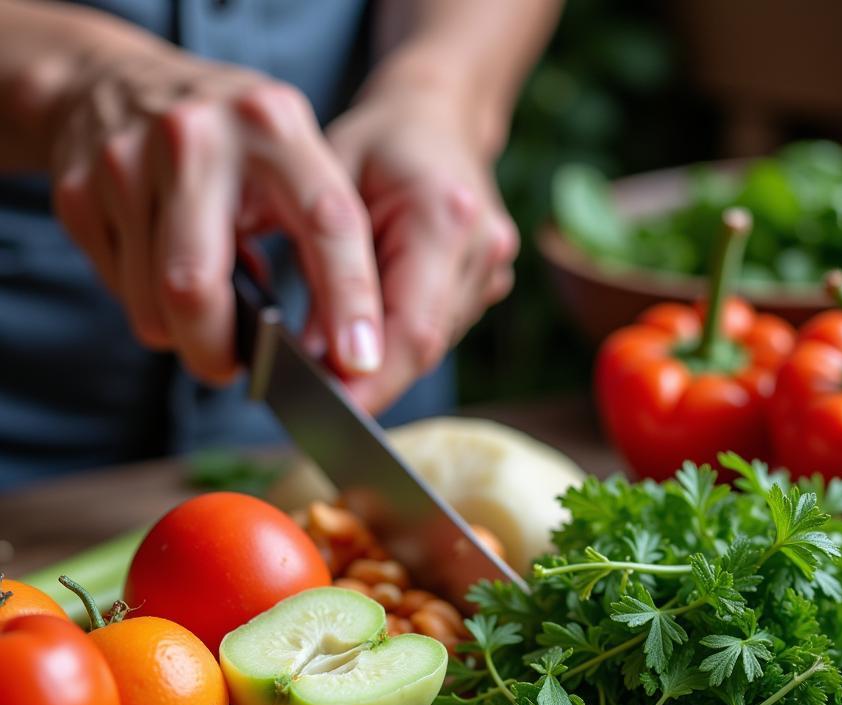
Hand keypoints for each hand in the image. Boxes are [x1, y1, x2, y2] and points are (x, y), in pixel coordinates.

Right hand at [49, 44, 382, 382]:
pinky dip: (150, 305)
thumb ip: (321, 232)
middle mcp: (197, 135)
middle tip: (236, 368)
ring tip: (207, 309)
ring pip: (154, 305)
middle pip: (196, 287)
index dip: (347, 300)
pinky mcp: (77, 191)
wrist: (106, 82)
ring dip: (185, 334)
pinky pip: (120, 291)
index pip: (325, 225)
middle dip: (218, 350)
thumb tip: (345, 347)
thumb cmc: (228, 145)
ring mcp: (126, 160)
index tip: (359, 362)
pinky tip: (165, 271)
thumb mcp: (289, 157)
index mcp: (273, 125)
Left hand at [327, 82, 518, 412]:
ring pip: (432, 344)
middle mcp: (481, 246)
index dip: (376, 382)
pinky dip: (398, 340)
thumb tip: (316, 361)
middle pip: (426, 345)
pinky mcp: (486, 283)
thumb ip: (326, 274)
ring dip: (384, 363)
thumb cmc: (374, 144)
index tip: (334, 416)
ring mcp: (491, 268)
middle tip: (319, 405)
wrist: (434, 118)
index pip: (413, 327)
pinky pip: (438, 328)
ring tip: (333, 367)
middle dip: (372, 380)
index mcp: (444, 214)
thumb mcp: (329, 191)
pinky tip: (368, 331)